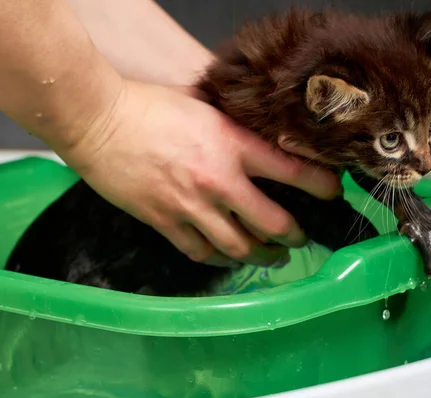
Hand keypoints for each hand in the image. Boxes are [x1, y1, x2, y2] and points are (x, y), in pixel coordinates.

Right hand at [59, 80, 340, 266]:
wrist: (98, 121)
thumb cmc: (150, 106)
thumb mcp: (204, 108)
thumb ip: (234, 131)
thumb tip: (261, 145)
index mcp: (233, 145)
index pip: (292, 171)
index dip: (321, 186)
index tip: (332, 193)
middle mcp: (219, 181)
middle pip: (271, 222)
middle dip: (293, 235)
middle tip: (300, 237)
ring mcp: (191, 206)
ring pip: (239, 247)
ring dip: (260, 255)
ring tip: (270, 256)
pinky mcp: (164, 222)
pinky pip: (200, 252)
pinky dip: (219, 259)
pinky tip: (227, 257)